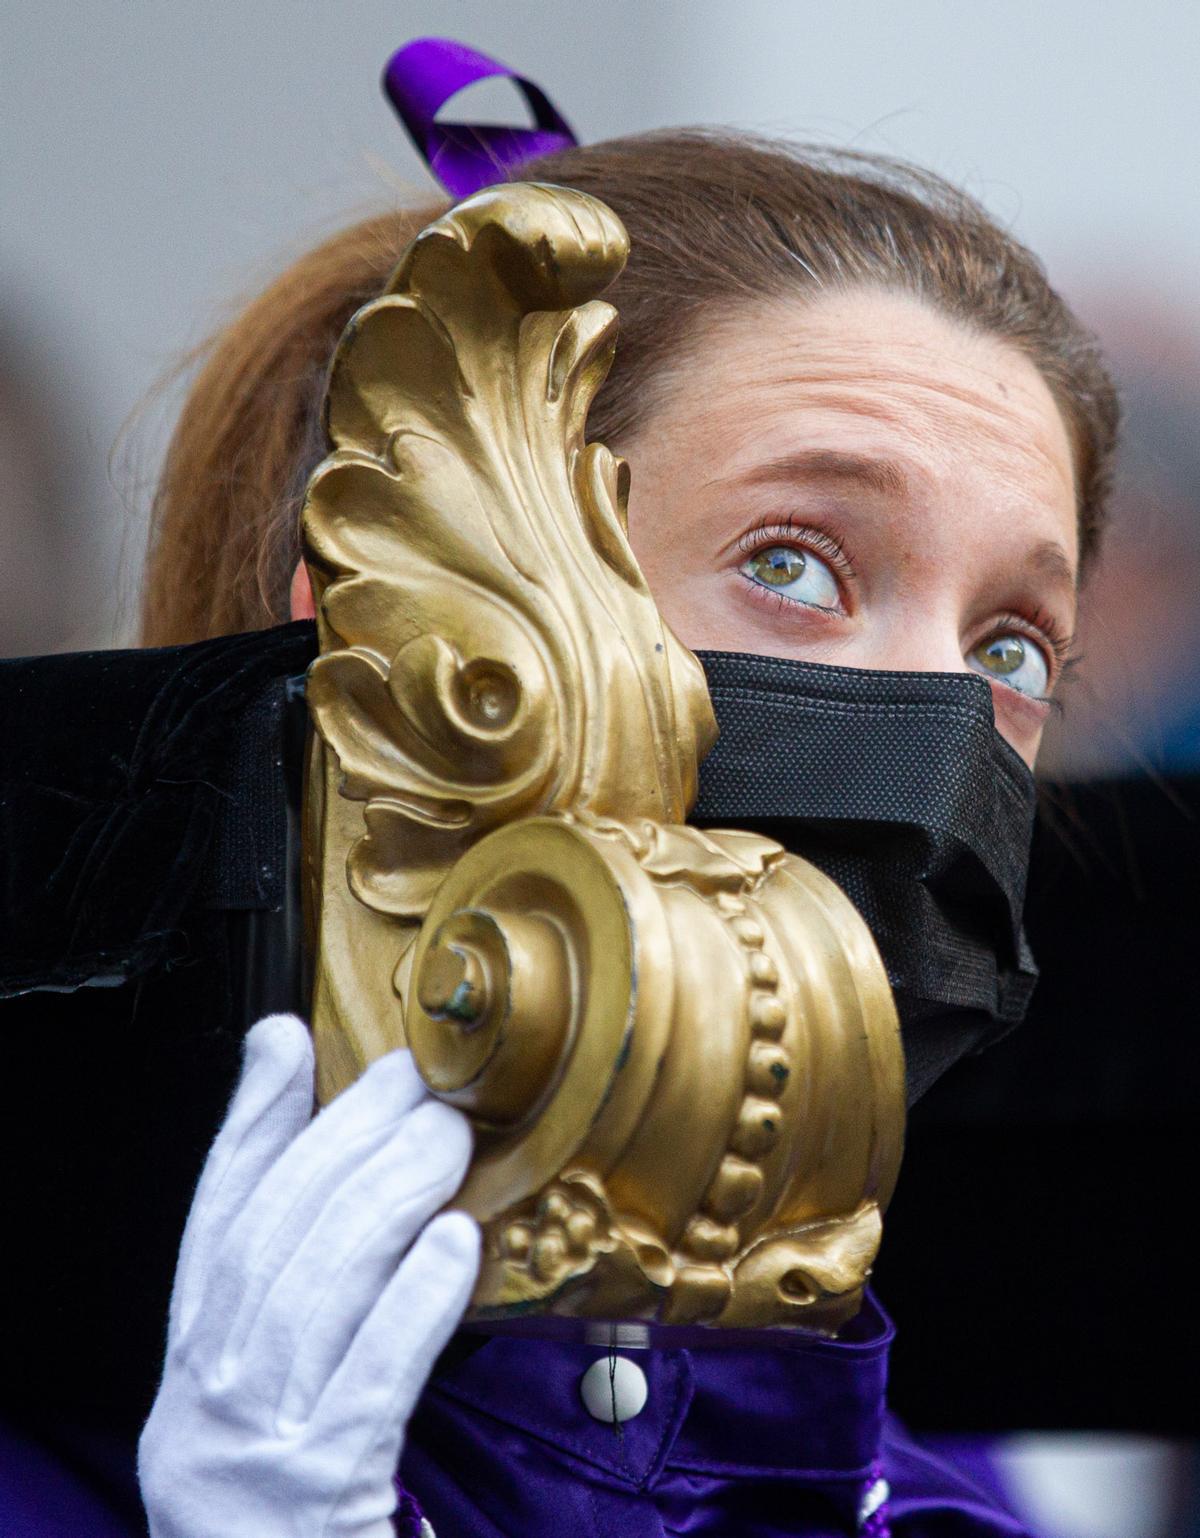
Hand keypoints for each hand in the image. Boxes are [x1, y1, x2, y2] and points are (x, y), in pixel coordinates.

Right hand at [138, 1014, 479, 1537]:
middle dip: (344, 1141)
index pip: (212, 1221)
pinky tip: (456, 1245)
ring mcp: (255, 1449)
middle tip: (417, 1084)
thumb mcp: (266, 1392)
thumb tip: (323, 1165)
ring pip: (318, 1292)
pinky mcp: (320, 1494)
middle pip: (272, 1238)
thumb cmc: (290, 1505)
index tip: (286, 1041)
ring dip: (389, 1198)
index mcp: (192, 1366)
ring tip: (447, 1140)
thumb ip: (290, 1280)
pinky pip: (372, 1380)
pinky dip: (414, 1302)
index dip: (248, 1122)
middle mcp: (206, 1399)